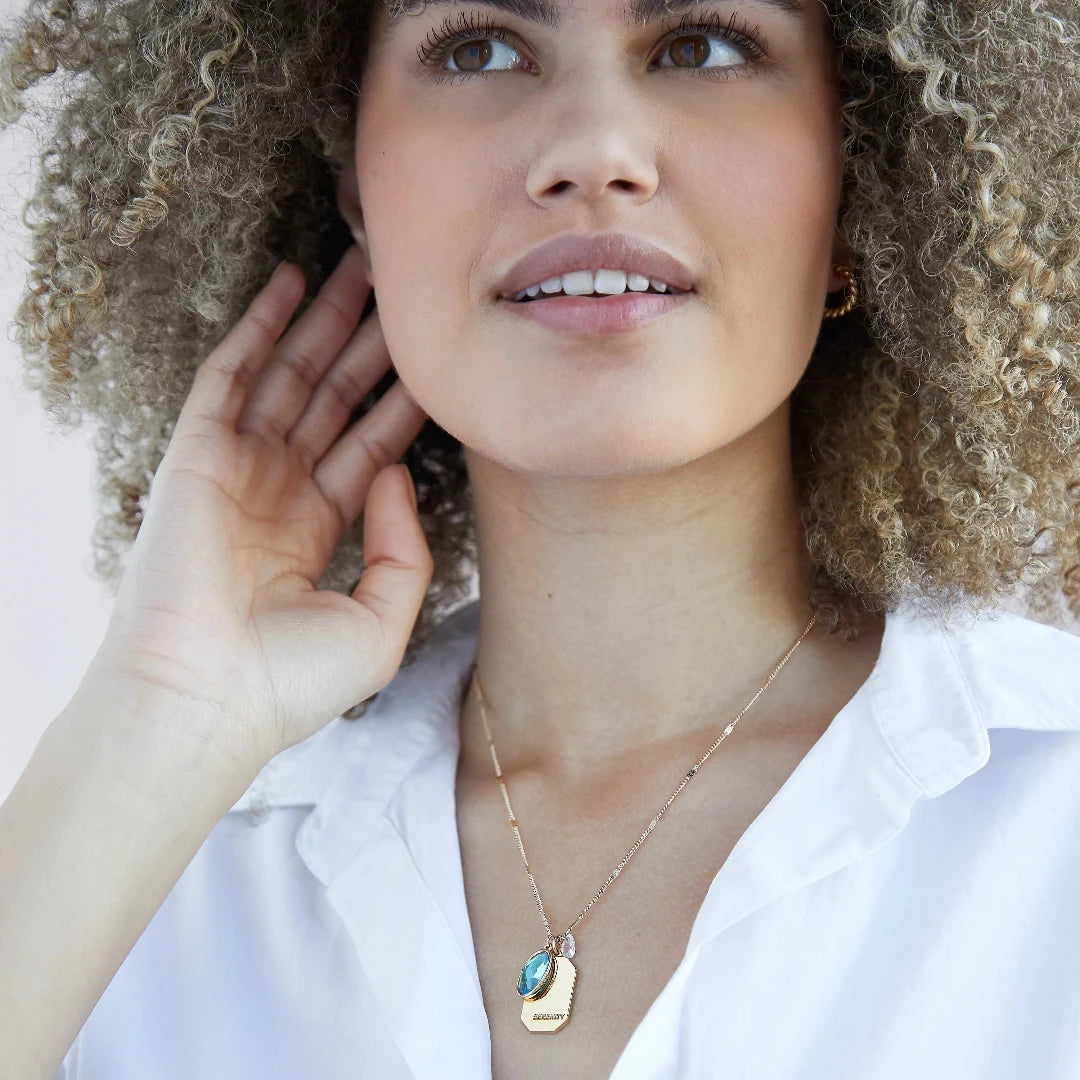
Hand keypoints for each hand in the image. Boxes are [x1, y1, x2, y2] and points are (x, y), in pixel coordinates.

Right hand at [84, 246, 433, 769]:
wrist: (206, 702)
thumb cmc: (290, 682)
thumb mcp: (381, 620)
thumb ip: (406, 547)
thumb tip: (398, 472)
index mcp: (317, 530)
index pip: (370, 445)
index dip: (402, 398)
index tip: (437, 355)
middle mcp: (276, 492)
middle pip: (332, 397)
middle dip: (367, 343)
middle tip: (403, 287)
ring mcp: (235, 469)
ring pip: (289, 374)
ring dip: (324, 319)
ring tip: (363, 264)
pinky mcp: (195, 454)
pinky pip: (229, 374)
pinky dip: (258, 327)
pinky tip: (291, 283)